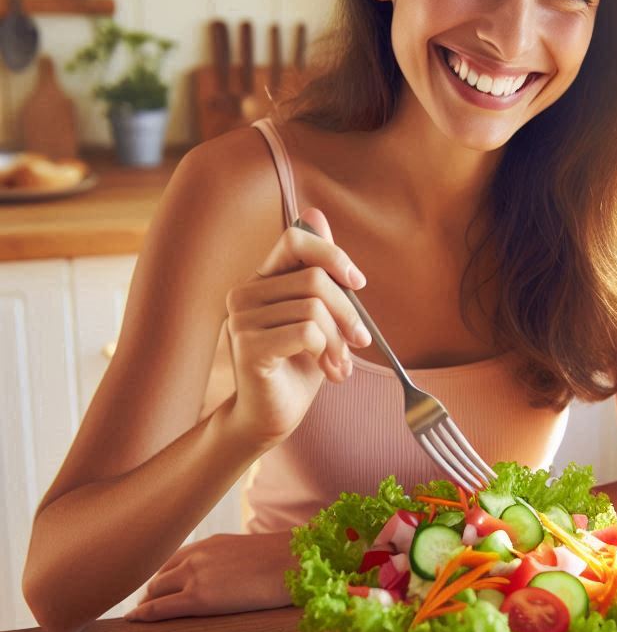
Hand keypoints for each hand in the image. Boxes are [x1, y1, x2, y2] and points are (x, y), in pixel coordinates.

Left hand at [125, 531, 294, 621]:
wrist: (293, 563)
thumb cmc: (283, 562)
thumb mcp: (250, 553)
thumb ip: (231, 561)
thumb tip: (235, 575)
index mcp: (210, 544)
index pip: (173, 559)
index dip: (163, 576)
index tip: (157, 588)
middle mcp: (196, 556)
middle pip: (159, 576)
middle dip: (152, 591)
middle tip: (147, 606)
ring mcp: (195, 575)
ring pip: (155, 591)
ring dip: (147, 603)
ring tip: (142, 616)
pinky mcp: (198, 598)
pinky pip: (159, 608)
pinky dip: (143, 614)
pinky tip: (134, 620)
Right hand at [225, 206, 371, 445]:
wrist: (273, 416)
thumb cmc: (299, 364)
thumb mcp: (318, 314)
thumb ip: (318, 272)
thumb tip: (315, 215)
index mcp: (261, 279)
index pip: (296, 239)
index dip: (332, 255)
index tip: (358, 283)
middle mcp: (244, 293)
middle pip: (316, 280)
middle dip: (349, 314)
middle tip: (360, 342)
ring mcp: (241, 319)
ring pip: (315, 309)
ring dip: (340, 342)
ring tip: (340, 364)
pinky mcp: (247, 347)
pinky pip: (307, 332)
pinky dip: (327, 352)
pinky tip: (328, 372)